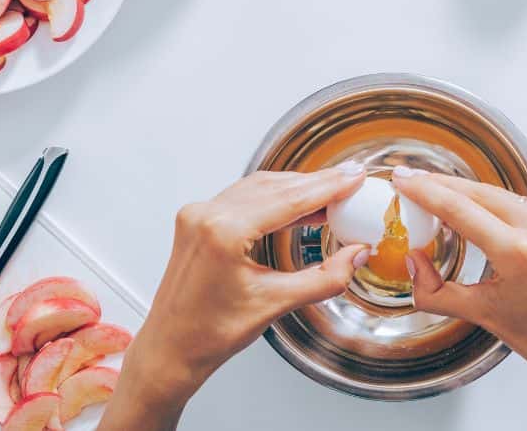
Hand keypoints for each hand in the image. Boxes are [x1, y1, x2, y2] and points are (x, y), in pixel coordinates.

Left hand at [100, 165, 368, 430]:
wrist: (170, 350)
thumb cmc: (209, 334)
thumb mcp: (276, 305)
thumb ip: (325, 278)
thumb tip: (355, 255)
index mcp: (224, 233)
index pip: (290, 200)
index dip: (328, 186)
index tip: (354, 176)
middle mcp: (206, 215)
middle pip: (275, 187)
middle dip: (316, 183)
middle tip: (349, 180)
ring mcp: (198, 215)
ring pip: (258, 188)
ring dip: (295, 189)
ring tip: (331, 193)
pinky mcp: (196, 220)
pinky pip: (242, 197)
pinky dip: (273, 198)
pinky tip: (297, 205)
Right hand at [392, 168, 526, 430]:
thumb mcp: (484, 317)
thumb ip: (438, 291)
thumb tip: (415, 265)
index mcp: (518, 253)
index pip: (459, 209)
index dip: (425, 190)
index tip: (403, 180)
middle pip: (477, 192)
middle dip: (440, 184)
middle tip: (411, 181)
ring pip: (498, 194)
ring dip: (465, 191)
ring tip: (436, 194)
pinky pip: (518, 204)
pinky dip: (490, 202)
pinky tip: (474, 208)